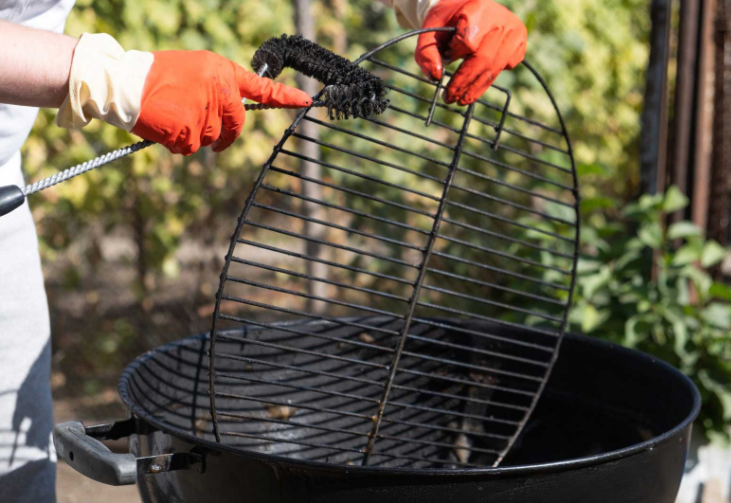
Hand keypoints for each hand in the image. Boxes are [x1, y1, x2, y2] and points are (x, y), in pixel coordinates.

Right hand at [55, 34, 311, 154]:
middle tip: (214, 139)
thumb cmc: (156, 76)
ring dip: (194, 137)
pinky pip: (190, 149)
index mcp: (221, 71)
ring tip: (172, 117)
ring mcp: (204, 111)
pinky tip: (164, 128)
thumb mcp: (194, 72)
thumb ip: (217, 89)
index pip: (260, 87)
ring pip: (210, 139)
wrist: (123, 82)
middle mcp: (218, 90)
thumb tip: (229, 114)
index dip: (285, 96)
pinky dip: (177, 145)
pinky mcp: (188, 130)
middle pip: (235, 126)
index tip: (306, 101)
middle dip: (225, 137)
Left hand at [415, 0, 526, 105]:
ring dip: (476, 88)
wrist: (466, 6)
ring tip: (461, 100)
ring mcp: (514, 31)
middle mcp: (501, 20)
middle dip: (464, 83)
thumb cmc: (447, 21)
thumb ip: (426, 53)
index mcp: (478, 10)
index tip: (446, 57)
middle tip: (450, 99)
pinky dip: (490, 77)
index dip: (455, 54)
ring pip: (495, 68)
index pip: (468, 41)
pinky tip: (478, 80)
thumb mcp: (430, 31)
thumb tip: (436, 77)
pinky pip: (506, 67)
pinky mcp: (520, 42)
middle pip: (483, 60)